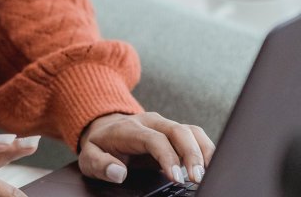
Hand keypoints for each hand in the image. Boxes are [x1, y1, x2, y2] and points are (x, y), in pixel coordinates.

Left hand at [77, 112, 215, 185]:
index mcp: (129, 128)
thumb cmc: (100, 145)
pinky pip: (194, 135)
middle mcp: (150, 122)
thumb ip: (100, 164)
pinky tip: (210, 166)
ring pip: (190, 130)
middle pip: (177, 131)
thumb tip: (118, 173)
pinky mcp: (173, 131)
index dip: (168, 157)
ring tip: (208, 173)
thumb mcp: (89, 156)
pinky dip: (205, 149)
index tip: (176, 178)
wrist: (104, 128)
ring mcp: (163, 124)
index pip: (154, 139)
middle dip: (191, 154)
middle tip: (197, 178)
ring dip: (203, 151)